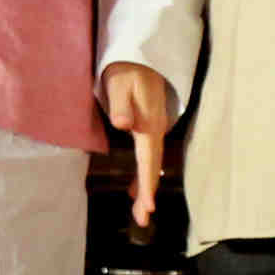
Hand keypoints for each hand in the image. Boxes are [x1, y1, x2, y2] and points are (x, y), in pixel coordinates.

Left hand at [103, 62, 175, 232]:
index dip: (147, 184)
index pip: (149, 160)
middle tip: (142, 219)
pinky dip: (143, 174)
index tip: (147, 206)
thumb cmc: (127, 70)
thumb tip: (124, 124)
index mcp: (149, 124)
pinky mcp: (149, 127)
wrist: (140, 55)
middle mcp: (156, 130)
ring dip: (145, 187)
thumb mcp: (119, 84)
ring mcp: (154, 129)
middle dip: (147, 194)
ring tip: (139, 211)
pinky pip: (148, 156)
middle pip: (152, 167)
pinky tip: (135, 187)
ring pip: (151, 164)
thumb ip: (120, 105)